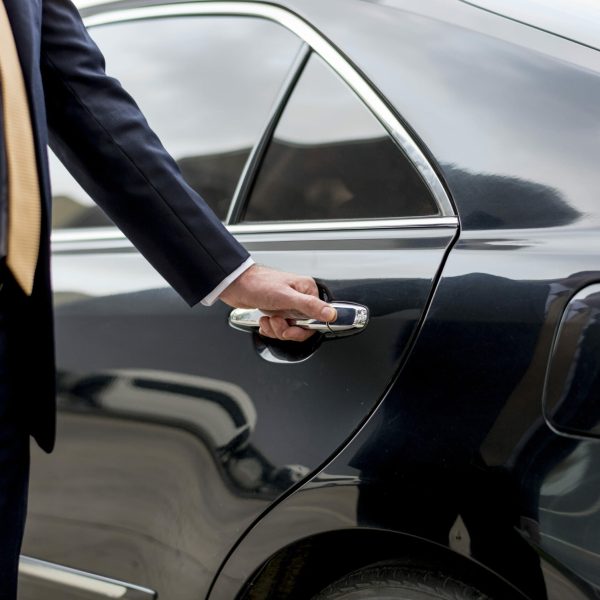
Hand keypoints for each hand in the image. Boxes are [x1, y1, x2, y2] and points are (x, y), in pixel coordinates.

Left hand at [219, 264, 336, 341]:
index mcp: (307, 291)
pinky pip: (279, 328)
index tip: (292, 328)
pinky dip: (270, 328)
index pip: (317, 319)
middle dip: (286, 329)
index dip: (303, 329)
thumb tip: (331, 314)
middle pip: (303, 327)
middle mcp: (299, 298)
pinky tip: (264, 320)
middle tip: (277, 322)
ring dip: (276, 329)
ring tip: (268, 319)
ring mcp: (287, 305)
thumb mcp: (286, 297)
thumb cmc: (258, 285)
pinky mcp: (277, 311)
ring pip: (290, 329)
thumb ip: (310, 307)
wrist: (234, 285)